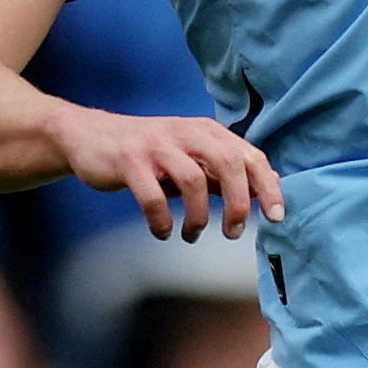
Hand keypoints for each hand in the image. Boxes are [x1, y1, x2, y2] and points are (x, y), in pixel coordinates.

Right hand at [48, 107, 283, 241]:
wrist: (90, 136)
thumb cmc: (149, 152)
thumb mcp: (191, 156)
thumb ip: (224, 171)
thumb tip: (267, 185)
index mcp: (207, 132)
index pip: (250, 155)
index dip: (268, 186)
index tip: (277, 216)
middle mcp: (187, 133)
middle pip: (229, 163)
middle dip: (238, 203)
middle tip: (234, 232)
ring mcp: (157, 146)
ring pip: (193, 181)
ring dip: (198, 217)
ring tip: (192, 235)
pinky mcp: (129, 161)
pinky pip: (152, 196)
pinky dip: (162, 220)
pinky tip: (162, 232)